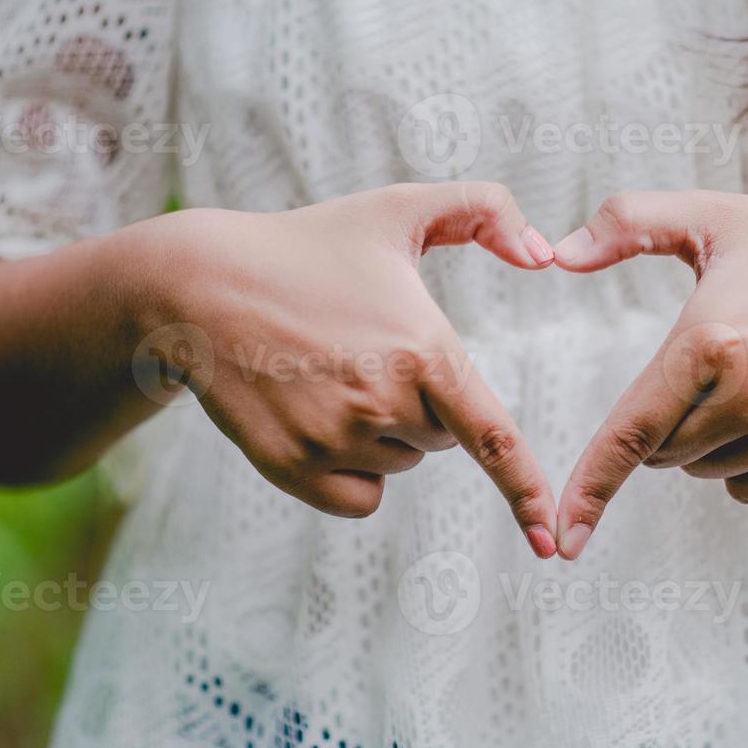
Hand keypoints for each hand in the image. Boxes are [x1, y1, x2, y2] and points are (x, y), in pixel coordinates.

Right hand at [131, 182, 559, 557]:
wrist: (200, 286)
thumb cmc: (307, 246)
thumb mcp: (396, 209)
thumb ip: (483, 210)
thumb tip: (544, 255)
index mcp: (422, 349)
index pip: (491, 438)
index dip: (525, 491)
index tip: (548, 538)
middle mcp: (381, 402)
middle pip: (441, 439)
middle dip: (420, 405)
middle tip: (363, 352)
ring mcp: (333, 440)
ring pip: (399, 464)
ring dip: (381, 433)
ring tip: (328, 374)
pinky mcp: (293, 467)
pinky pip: (359, 498)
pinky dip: (352, 472)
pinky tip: (316, 416)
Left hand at [550, 191, 747, 558]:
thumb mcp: (715, 218)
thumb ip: (627, 223)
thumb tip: (558, 255)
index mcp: (710, 341)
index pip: (631, 431)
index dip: (590, 487)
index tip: (564, 535)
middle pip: (663, 452)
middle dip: (667, 420)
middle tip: (713, 365)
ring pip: (702, 472)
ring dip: (706, 441)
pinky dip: (744, 463)